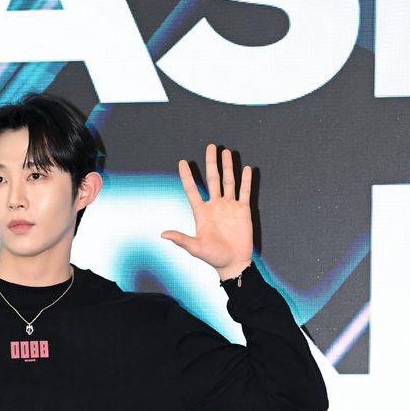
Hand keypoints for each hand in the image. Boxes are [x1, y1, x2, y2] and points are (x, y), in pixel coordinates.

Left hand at [161, 143, 253, 279]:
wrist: (232, 263)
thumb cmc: (213, 257)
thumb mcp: (195, 248)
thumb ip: (181, 239)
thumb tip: (163, 235)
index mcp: (202, 212)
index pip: (192, 190)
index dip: (187, 176)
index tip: (182, 162)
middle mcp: (215, 206)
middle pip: (212, 179)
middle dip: (211, 163)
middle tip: (210, 146)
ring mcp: (229, 207)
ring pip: (228, 181)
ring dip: (228, 167)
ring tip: (226, 152)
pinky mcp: (243, 211)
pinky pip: (244, 192)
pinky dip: (246, 181)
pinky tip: (247, 169)